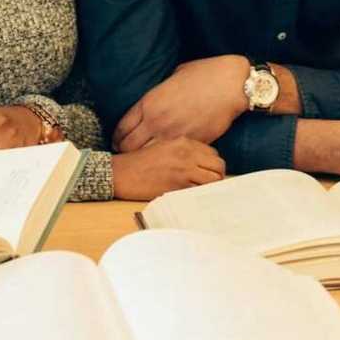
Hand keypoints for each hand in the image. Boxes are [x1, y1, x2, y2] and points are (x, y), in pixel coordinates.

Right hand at [111, 137, 225, 200]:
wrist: (120, 173)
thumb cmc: (140, 161)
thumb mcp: (165, 146)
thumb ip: (185, 150)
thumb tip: (202, 162)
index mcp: (185, 142)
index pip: (213, 153)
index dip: (213, 165)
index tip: (209, 172)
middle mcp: (187, 154)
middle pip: (218, 166)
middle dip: (218, 175)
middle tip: (211, 183)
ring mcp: (183, 170)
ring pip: (213, 180)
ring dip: (211, 186)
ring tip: (204, 191)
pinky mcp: (177, 186)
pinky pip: (198, 192)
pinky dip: (199, 195)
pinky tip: (193, 196)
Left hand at [113, 56, 248, 151]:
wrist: (232, 84)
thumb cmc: (206, 74)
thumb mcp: (174, 76)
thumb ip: (160, 92)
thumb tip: (156, 99)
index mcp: (150, 102)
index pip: (122, 128)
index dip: (117, 136)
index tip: (119, 139)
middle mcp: (157, 121)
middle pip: (129, 146)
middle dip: (126, 149)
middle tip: (129, 151)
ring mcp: (174, 135)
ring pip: (147, 155)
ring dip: (145, 156)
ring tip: (147, 157)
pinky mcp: (192, 143)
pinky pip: (173, 155)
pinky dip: (169, 156)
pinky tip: (169, 156)